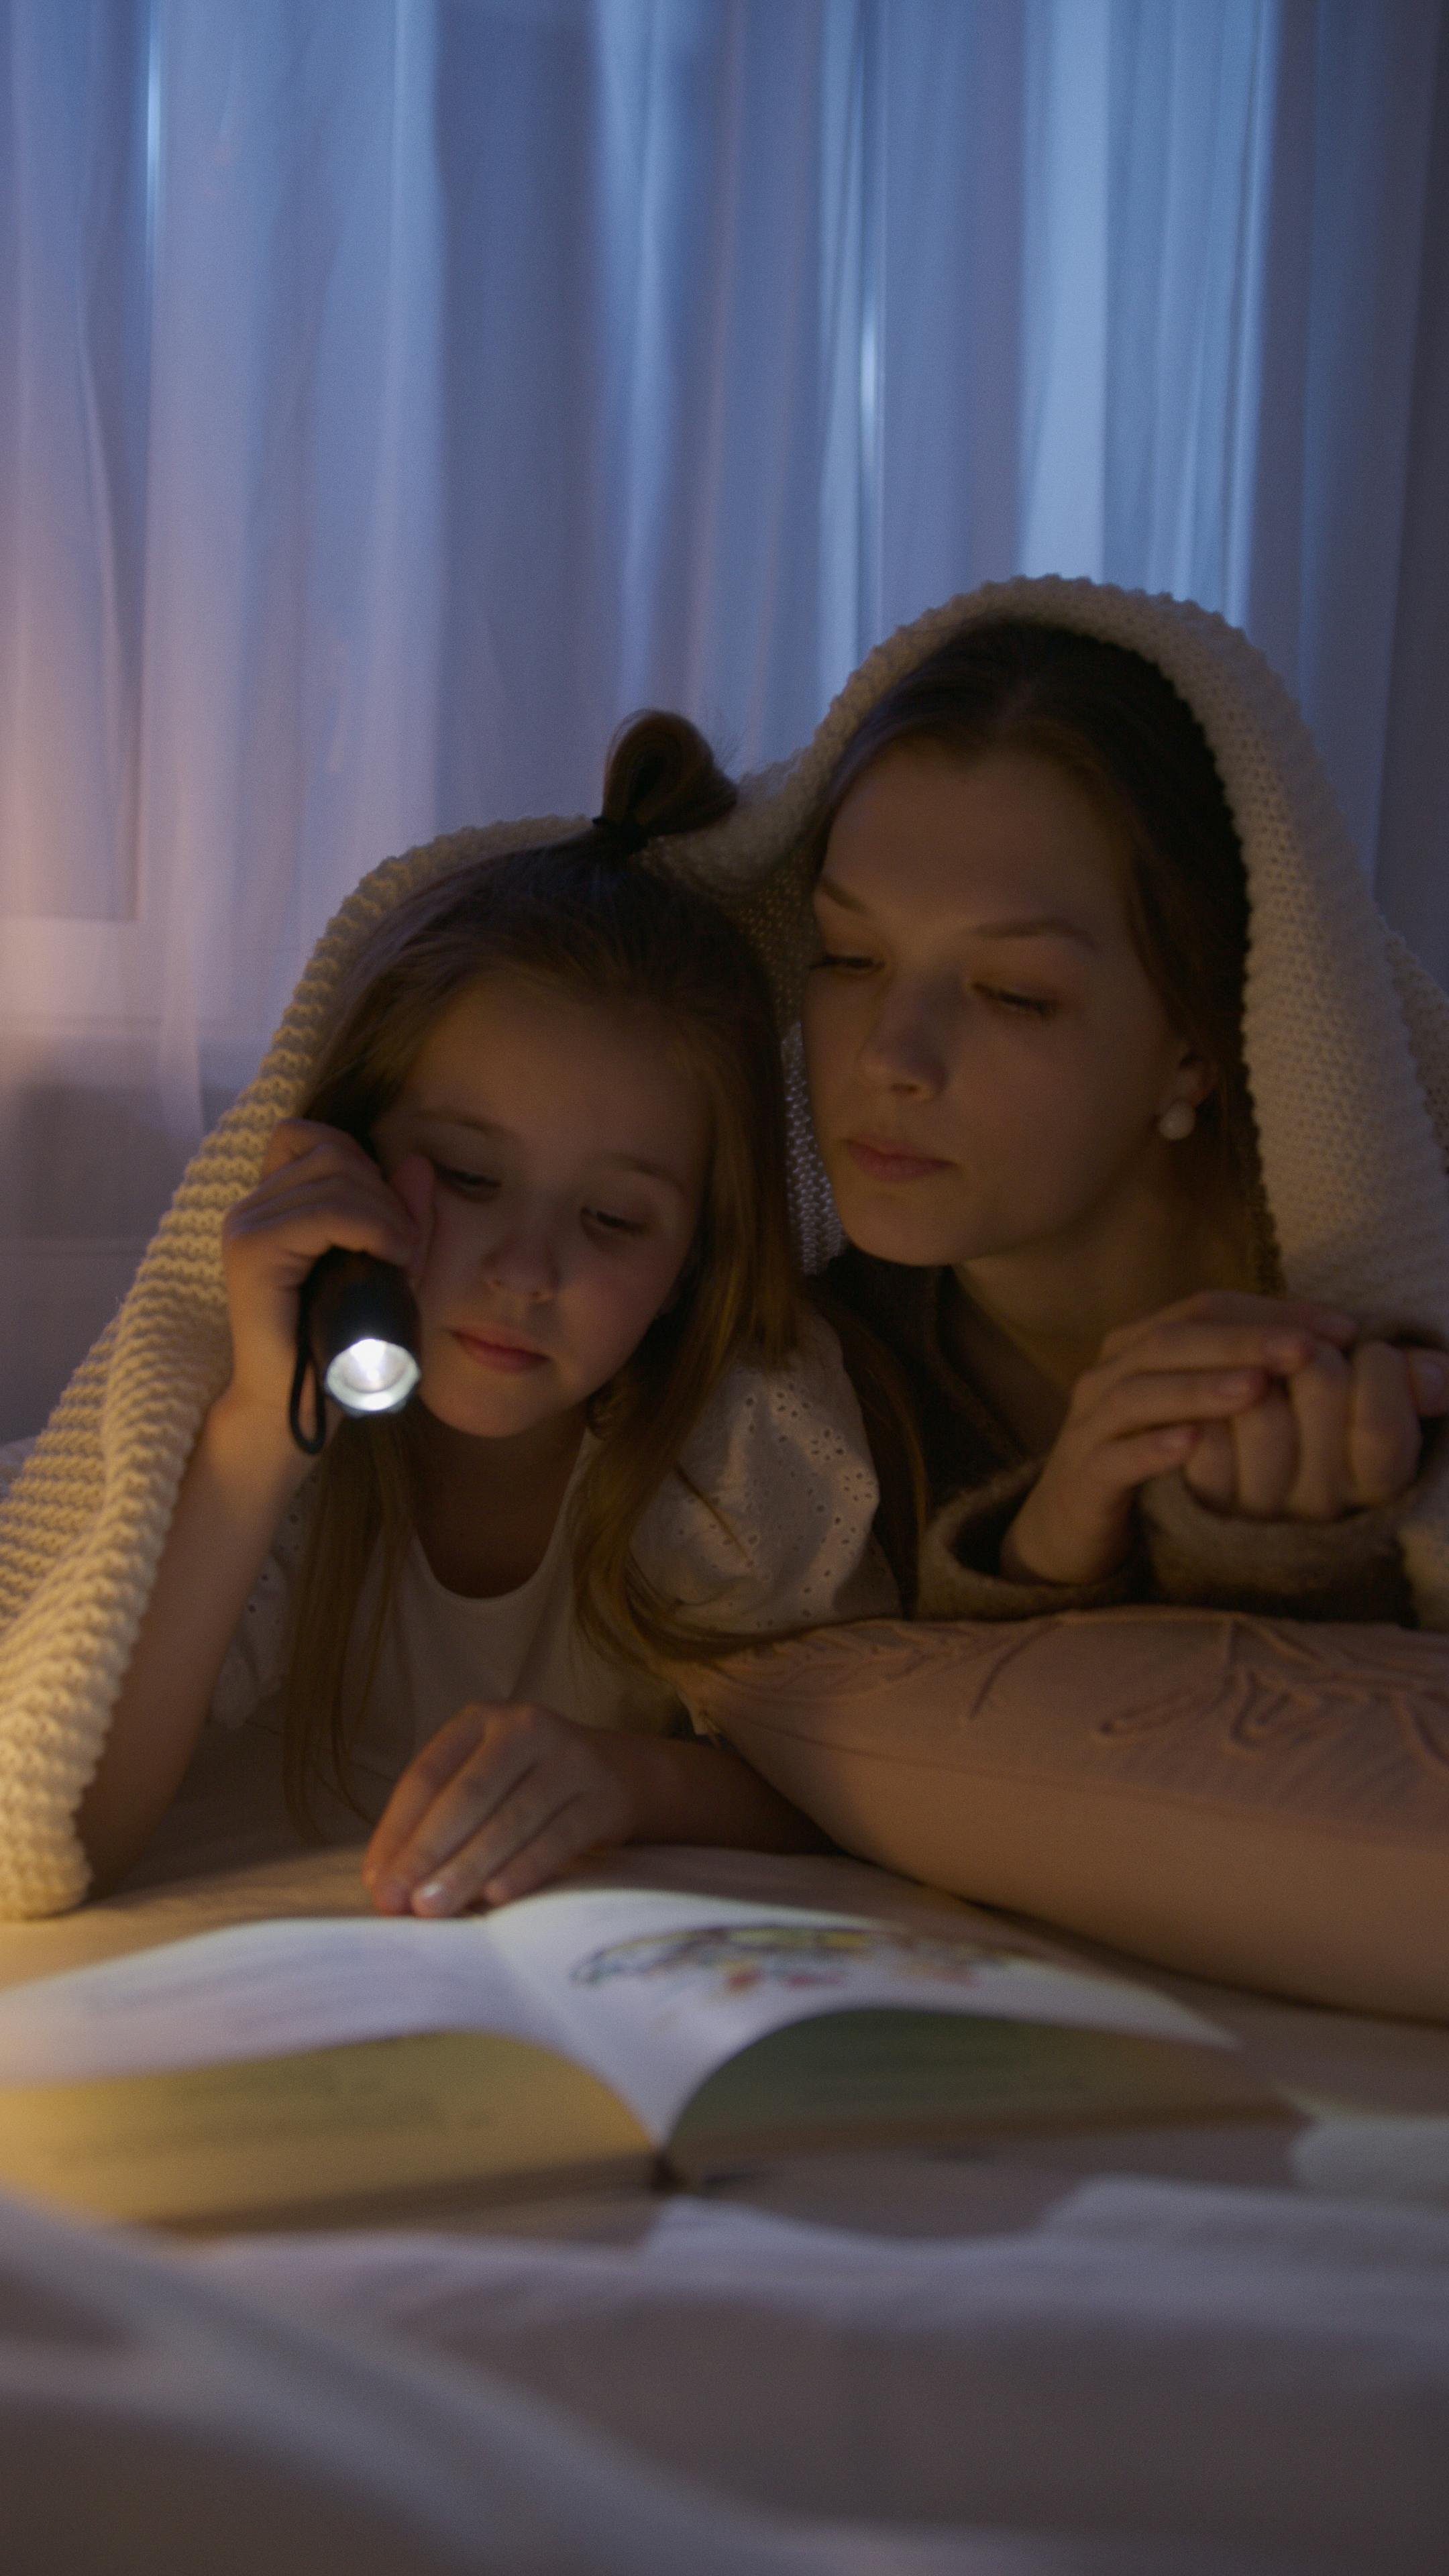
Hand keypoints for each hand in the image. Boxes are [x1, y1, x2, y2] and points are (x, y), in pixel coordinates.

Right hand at [218, 1119, 429, 1445]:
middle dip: (385, 1193)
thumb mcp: (388, 1270)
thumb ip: (403, 1217)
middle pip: (335, 1151)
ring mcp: (247, 1225)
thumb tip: (417, 1162)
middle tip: (403, 1247)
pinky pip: (325, 1212)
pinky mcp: (252, 1251)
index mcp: (275, 1204)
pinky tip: (390, 1257)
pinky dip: (371, 1226)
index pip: (320, 1139)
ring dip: (385, 1213)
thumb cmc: (343, 1344)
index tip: (390, 1223)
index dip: (366, 1167)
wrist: (297, 1406)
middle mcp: (253, 1206)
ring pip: (335, 1176)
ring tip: (399, 1257)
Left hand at [363, 1701, 639, 1914]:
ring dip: (468, 1868)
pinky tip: (496, 1897)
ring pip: (511, 1819)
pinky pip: (558, 1837)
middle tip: (398, 1902)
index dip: (398, 1830)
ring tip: (434, 1909)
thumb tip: (385, 1879)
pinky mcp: (604, 1797)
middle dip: (427, 1853)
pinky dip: (525, 1868)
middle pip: (468, 1795)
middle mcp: (526, 1728)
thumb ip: (437, 1819)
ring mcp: (570, 1759)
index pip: (427, 1775)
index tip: (376, 1880)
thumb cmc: (526, 1785)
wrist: (618, 1774)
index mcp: (481, 1720)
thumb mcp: (482, 1779)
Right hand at [1001, 1291, 1360, 1588]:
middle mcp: (1112, 1372)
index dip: (1274, 1312)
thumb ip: (1276, 1383)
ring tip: (1255, 1391)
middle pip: (1174, 1339)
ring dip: (1200, 1387)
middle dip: (1243, 1342)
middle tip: (1305, 1351)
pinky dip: (1151, 1447)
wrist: (1076, 1528)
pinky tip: (1193, 1447)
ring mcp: (1091, 1423)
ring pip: (1140, 1391)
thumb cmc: (1160, 1461)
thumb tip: (1416, 1377)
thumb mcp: (1217, 1415)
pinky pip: (1114, 1456)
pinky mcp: (1081, 1476)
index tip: (1343, 1328)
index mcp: (1146, 1344)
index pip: (1209, 1307)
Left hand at [1182, 1337, 1448, 1519]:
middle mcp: (1324, 1502)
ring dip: (1254, 1368)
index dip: (1378, 1366)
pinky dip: (1206, 1398)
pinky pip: (1207, 1438)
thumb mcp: (1378, 1395)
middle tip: (1303, 1345)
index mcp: (1377, 1480)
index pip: (1383, 1427)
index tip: (1365, 1346)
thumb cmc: (1323, 1409)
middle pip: (1322, 1392)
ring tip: (1258, 1367)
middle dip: (1311, 1348)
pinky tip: (1216, 1385)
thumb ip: (1412, 1381)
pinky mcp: (1207, 1495)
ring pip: (1261, 1413)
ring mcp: (1264, 1504)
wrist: (1243, 1451)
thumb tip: (1436, 1374)